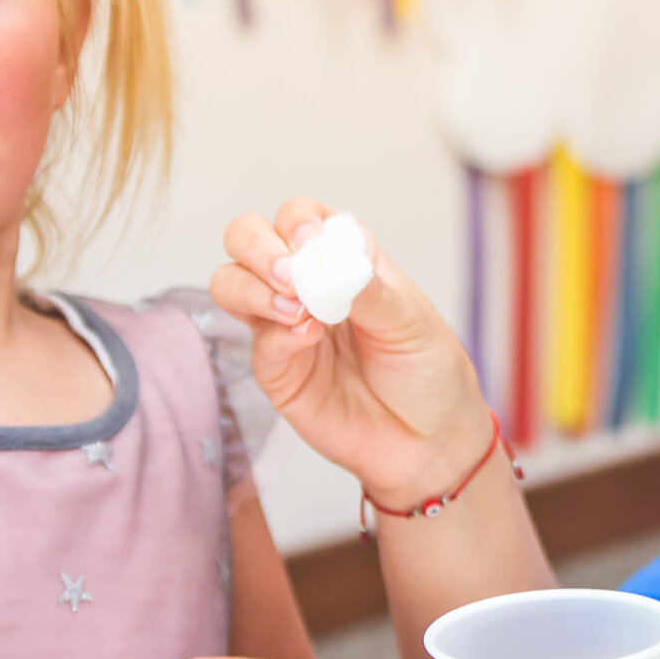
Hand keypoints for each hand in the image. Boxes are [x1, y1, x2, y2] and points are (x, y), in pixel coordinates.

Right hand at [211, 199, 490, 505]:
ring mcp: (284, 327)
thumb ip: (367, 290)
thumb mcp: (411, 321)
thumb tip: (329, 261)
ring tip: (297, 309)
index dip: (296, 221)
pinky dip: (276, 335)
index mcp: (343, 258)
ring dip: (253, 287)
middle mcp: (305, 285)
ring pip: (229, 284)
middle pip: (246, 239)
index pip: (298, 217)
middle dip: (257, 247)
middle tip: (290, 275)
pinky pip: (256, 343)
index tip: (310, 243)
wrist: (430, 441)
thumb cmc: (427, 371)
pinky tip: (308, 340)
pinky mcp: (277, 372)